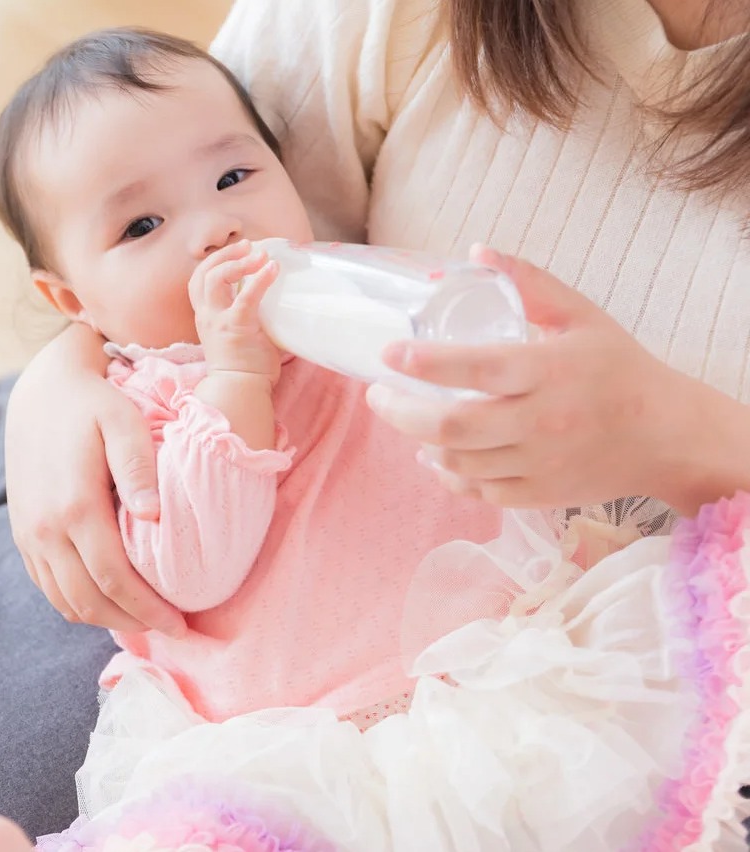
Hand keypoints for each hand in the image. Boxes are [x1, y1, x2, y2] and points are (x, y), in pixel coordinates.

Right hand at [5, 324, 186, 634]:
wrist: (42, 388)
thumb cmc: (93, 403)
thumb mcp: (123, 423)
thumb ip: (138, 469)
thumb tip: (154, 518)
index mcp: (74, 507)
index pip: (114, 580)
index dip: (148, 611)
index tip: (181, 625)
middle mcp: (45, 530)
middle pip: (89, 601)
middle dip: (132, 623)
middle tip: (171, 628)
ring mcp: (29, 534)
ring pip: (65, 601)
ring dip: (105, 619)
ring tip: (143, 618)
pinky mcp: (22, 533)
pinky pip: (48, 586)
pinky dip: (78, 602)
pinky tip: (109, 598)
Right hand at [189, 239, 281, 381]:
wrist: (240, 390)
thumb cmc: (246, 366)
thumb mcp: (240, 334)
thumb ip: (250, 315)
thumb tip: (280, 300)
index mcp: (206, 317)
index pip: (198, 281)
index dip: (214, 262)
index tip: (237, 252)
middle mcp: (207, 316)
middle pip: (202, 274)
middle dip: (224, 255)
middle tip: (247, 245)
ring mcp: (219, 321)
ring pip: (214, 279)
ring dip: (237, 262)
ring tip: (259, 254)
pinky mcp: (236, 327)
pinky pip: (245, 297)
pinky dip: (259, 279)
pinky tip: (272, 268)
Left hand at [363, 244, 712, 510]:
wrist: (668, 436)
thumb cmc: (618, 369)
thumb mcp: (581, 316)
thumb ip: (530, 284)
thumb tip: (477, 251)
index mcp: (549, 372)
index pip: (476, 369)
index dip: (425, 362)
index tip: (388, 353)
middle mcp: (541, 423)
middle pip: (452, 427)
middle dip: (400, 412)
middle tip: (376, 393)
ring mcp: (539, 465)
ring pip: (458, 461)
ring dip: (419, 440)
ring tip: (402, 415)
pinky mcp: (539, 495)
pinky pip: (478, 490)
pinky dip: (447, 474)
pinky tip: (433, 454)